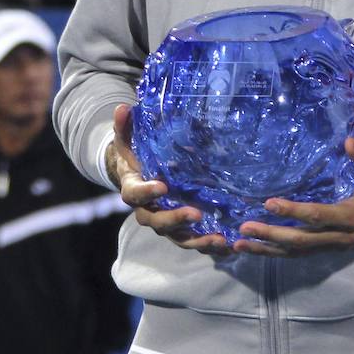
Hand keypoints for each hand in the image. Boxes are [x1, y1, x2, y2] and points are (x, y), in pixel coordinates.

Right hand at [106, 104, 231, 254]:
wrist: (138, 177)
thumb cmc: (135, 156)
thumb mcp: (128, 140)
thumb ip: (125, 127)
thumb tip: (122, 107)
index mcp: (133, 190)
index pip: (136, 195)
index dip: (147, 192)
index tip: (162, 186)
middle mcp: (148, 212)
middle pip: (158, 222)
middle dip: (177, 219)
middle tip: (196, 214)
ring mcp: (166, 223)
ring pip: (179, 237)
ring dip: (198, 240)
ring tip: (219, 239)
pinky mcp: (183, 229)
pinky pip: (195, 240)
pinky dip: (211, 246)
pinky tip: (232, 245)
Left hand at [233, 138, 353, 255]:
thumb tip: (348, 142)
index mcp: (352, 217)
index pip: (317, 217)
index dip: (292, 212)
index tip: (268, 203)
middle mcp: (341, 236)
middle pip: (301, 241)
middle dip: (271, 236)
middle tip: (243, 229)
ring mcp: (336, 244)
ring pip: (298, 252)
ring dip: (269, 250)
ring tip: (240, 244)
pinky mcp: (332, 245)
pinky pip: (302, 252)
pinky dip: (279, 251)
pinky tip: (261, 247)